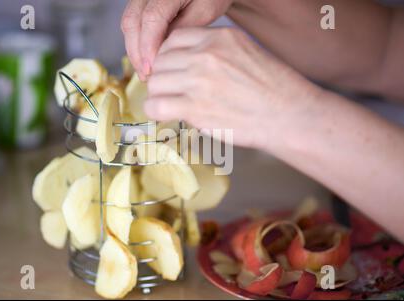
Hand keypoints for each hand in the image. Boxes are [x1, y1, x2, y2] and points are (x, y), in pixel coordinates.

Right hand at [121, 0, 232, 79]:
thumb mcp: (205, 12)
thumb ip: (183, 30)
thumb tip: (162, 55)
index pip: (151, 18)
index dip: (148, 46)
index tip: (151, 69)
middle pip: (132, 22)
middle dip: (137, 53)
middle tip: (147, 77)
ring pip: (128, 24)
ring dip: (134, 51)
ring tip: (146, 73)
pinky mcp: (140, 4)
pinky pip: (131, 24)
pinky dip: (136, 44)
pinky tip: (146, 61)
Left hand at [144, 27, 321, 149]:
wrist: (289, 116)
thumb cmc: (275, 89)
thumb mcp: (247, 52)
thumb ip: (216, 53)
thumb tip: (187, 63)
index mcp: (219, 38)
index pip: (174, 39)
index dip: (168, 57)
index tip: (171, 70)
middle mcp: (206, 55)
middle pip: (162, 61)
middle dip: (163, 77)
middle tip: (171, 91)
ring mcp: (198, 81)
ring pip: (155, 83)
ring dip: (159, 95)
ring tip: (170, 104)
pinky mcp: (195, 108)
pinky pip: (155, 106)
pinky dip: (156, 112)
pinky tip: (166, 115)